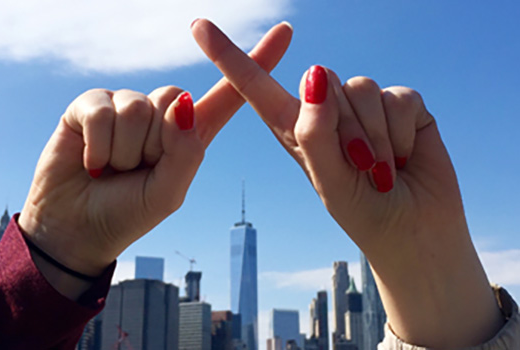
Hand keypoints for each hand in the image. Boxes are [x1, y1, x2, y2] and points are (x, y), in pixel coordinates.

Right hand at [18, 21, 292, 279]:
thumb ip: (185, 151)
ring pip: (140, 109)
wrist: (78, 229)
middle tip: (136, 171)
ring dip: (125, 152)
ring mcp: (126, 105)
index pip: (228, 95)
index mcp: (191, 135)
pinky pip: (104, 111)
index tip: (287, 32)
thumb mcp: (168, 192)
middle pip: (176, 98)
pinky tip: (92, 163)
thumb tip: (186, 100)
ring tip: (113, 170)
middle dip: (154, 146)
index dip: (256, 63)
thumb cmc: (128, 213)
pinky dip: (98, 147)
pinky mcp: (92, 104)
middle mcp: (162, 114)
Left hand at [192, 19, 503, 346]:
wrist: (414, 233)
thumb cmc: (364, 213)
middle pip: (322, 79)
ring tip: (382, 168)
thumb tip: (313, 75)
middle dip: (343, 126)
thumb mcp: (329, 182)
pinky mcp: (399, 106)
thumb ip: (317, 132)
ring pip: (360, 86)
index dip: (229, 56)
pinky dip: (400, 132)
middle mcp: (326, 112)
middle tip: (359, 166)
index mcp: (296, 130)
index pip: (256, 87)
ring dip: (374, 134)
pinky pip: (398, 96)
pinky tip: (403, 157)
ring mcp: (363, 107)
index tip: (197, 25)